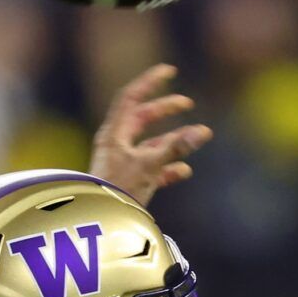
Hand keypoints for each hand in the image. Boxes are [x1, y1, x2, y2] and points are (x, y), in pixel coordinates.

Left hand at [89, 63, 212, 207]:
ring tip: (196, 137)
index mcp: (114, 133)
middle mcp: (116, 145)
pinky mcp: (129, 183)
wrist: (94, 225)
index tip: (170, 71)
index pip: (131, 97)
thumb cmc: (115, 192)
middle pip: (142, 118)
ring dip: (172, 141)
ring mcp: (122, 164)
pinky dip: (168, 168)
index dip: (150, 82)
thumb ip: (175, 149)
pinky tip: (184, 171)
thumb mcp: (148, 166)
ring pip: (150, 145)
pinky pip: (151, 170)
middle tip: (187, 103)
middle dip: (165, 109)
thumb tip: (203, 132)